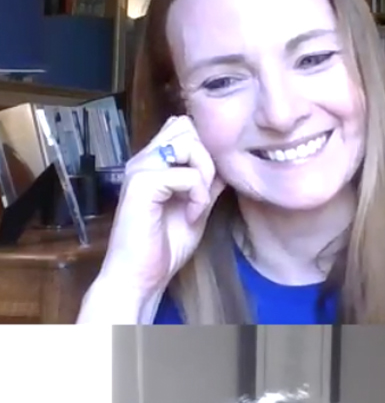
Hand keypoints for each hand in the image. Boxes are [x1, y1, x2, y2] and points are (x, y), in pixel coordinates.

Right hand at [96, 115, 225, 300]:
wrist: (142, 276)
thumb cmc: (165, 245)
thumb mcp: (198, 208)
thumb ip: (207, 183)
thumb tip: (227, 163)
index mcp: (155, 162)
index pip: (183, 126)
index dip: (206, 145)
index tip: (212, 180)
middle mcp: (144, 159)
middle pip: (187, 127)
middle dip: (209, 157)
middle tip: (207, 191)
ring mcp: (140, 169)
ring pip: (188, 143)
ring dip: (204, 175)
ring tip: (199, 204)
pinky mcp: (141, 184)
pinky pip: (184, 174)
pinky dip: (198, 195)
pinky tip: (192, 216)